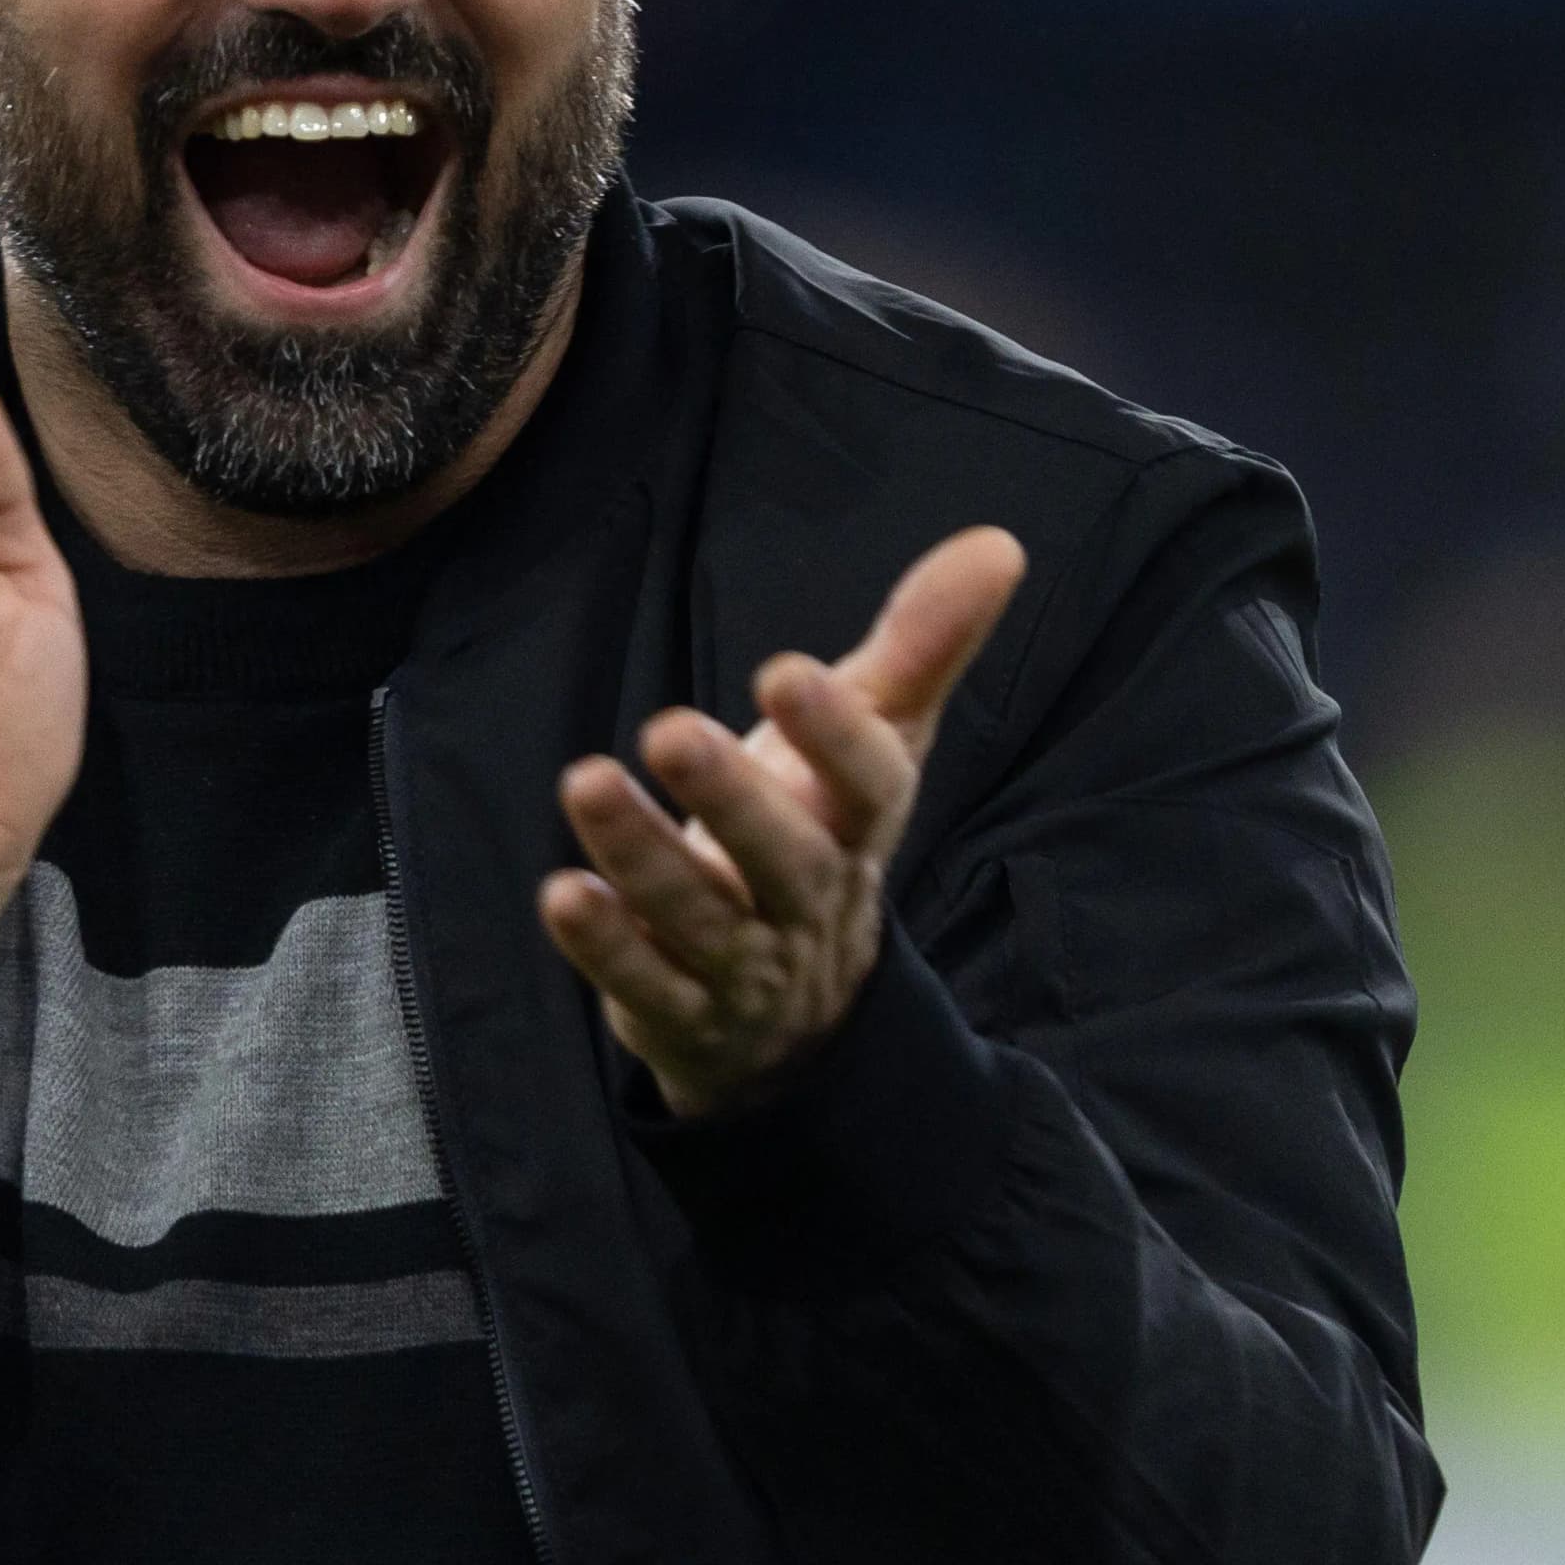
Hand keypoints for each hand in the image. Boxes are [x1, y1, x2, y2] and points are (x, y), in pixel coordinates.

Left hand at [539, 527, 1025, 1119]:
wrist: (799, 1020)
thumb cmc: (821, 835)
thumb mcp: (879, 744)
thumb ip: (922, 646)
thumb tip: (999, 544)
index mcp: (858, 827)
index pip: (870, 786)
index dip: (836, 735)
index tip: (785, 671)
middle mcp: (807, 901)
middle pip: (785, 860)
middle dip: (732, 798)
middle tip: (668, 728)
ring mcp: (744, 966)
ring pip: (699, 918)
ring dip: (643, 856)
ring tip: (585, 782)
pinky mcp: (679, 1013)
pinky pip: (644, 984)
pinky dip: (605, 947)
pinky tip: (565, 893)